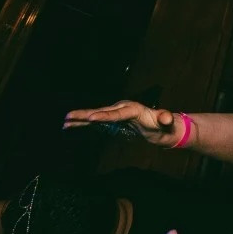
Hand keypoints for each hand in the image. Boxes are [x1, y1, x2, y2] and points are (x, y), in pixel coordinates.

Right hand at [62, 100, 186, 148]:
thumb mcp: (165, 123)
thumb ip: (165, 119)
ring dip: (80, 118)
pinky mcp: (111, 120)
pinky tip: (70, 125)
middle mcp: (122, 108)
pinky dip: (83, 123)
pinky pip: (95, 122)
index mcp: (133, 109)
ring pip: (96, 115)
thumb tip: (167, 118)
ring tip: (65, 120)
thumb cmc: (163, 125)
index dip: (105, 115)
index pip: (117, 113)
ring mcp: (115, 113)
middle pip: (102, 111)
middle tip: (69, 116)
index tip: (92, 118)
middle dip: (86, 114)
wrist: (160, 125)